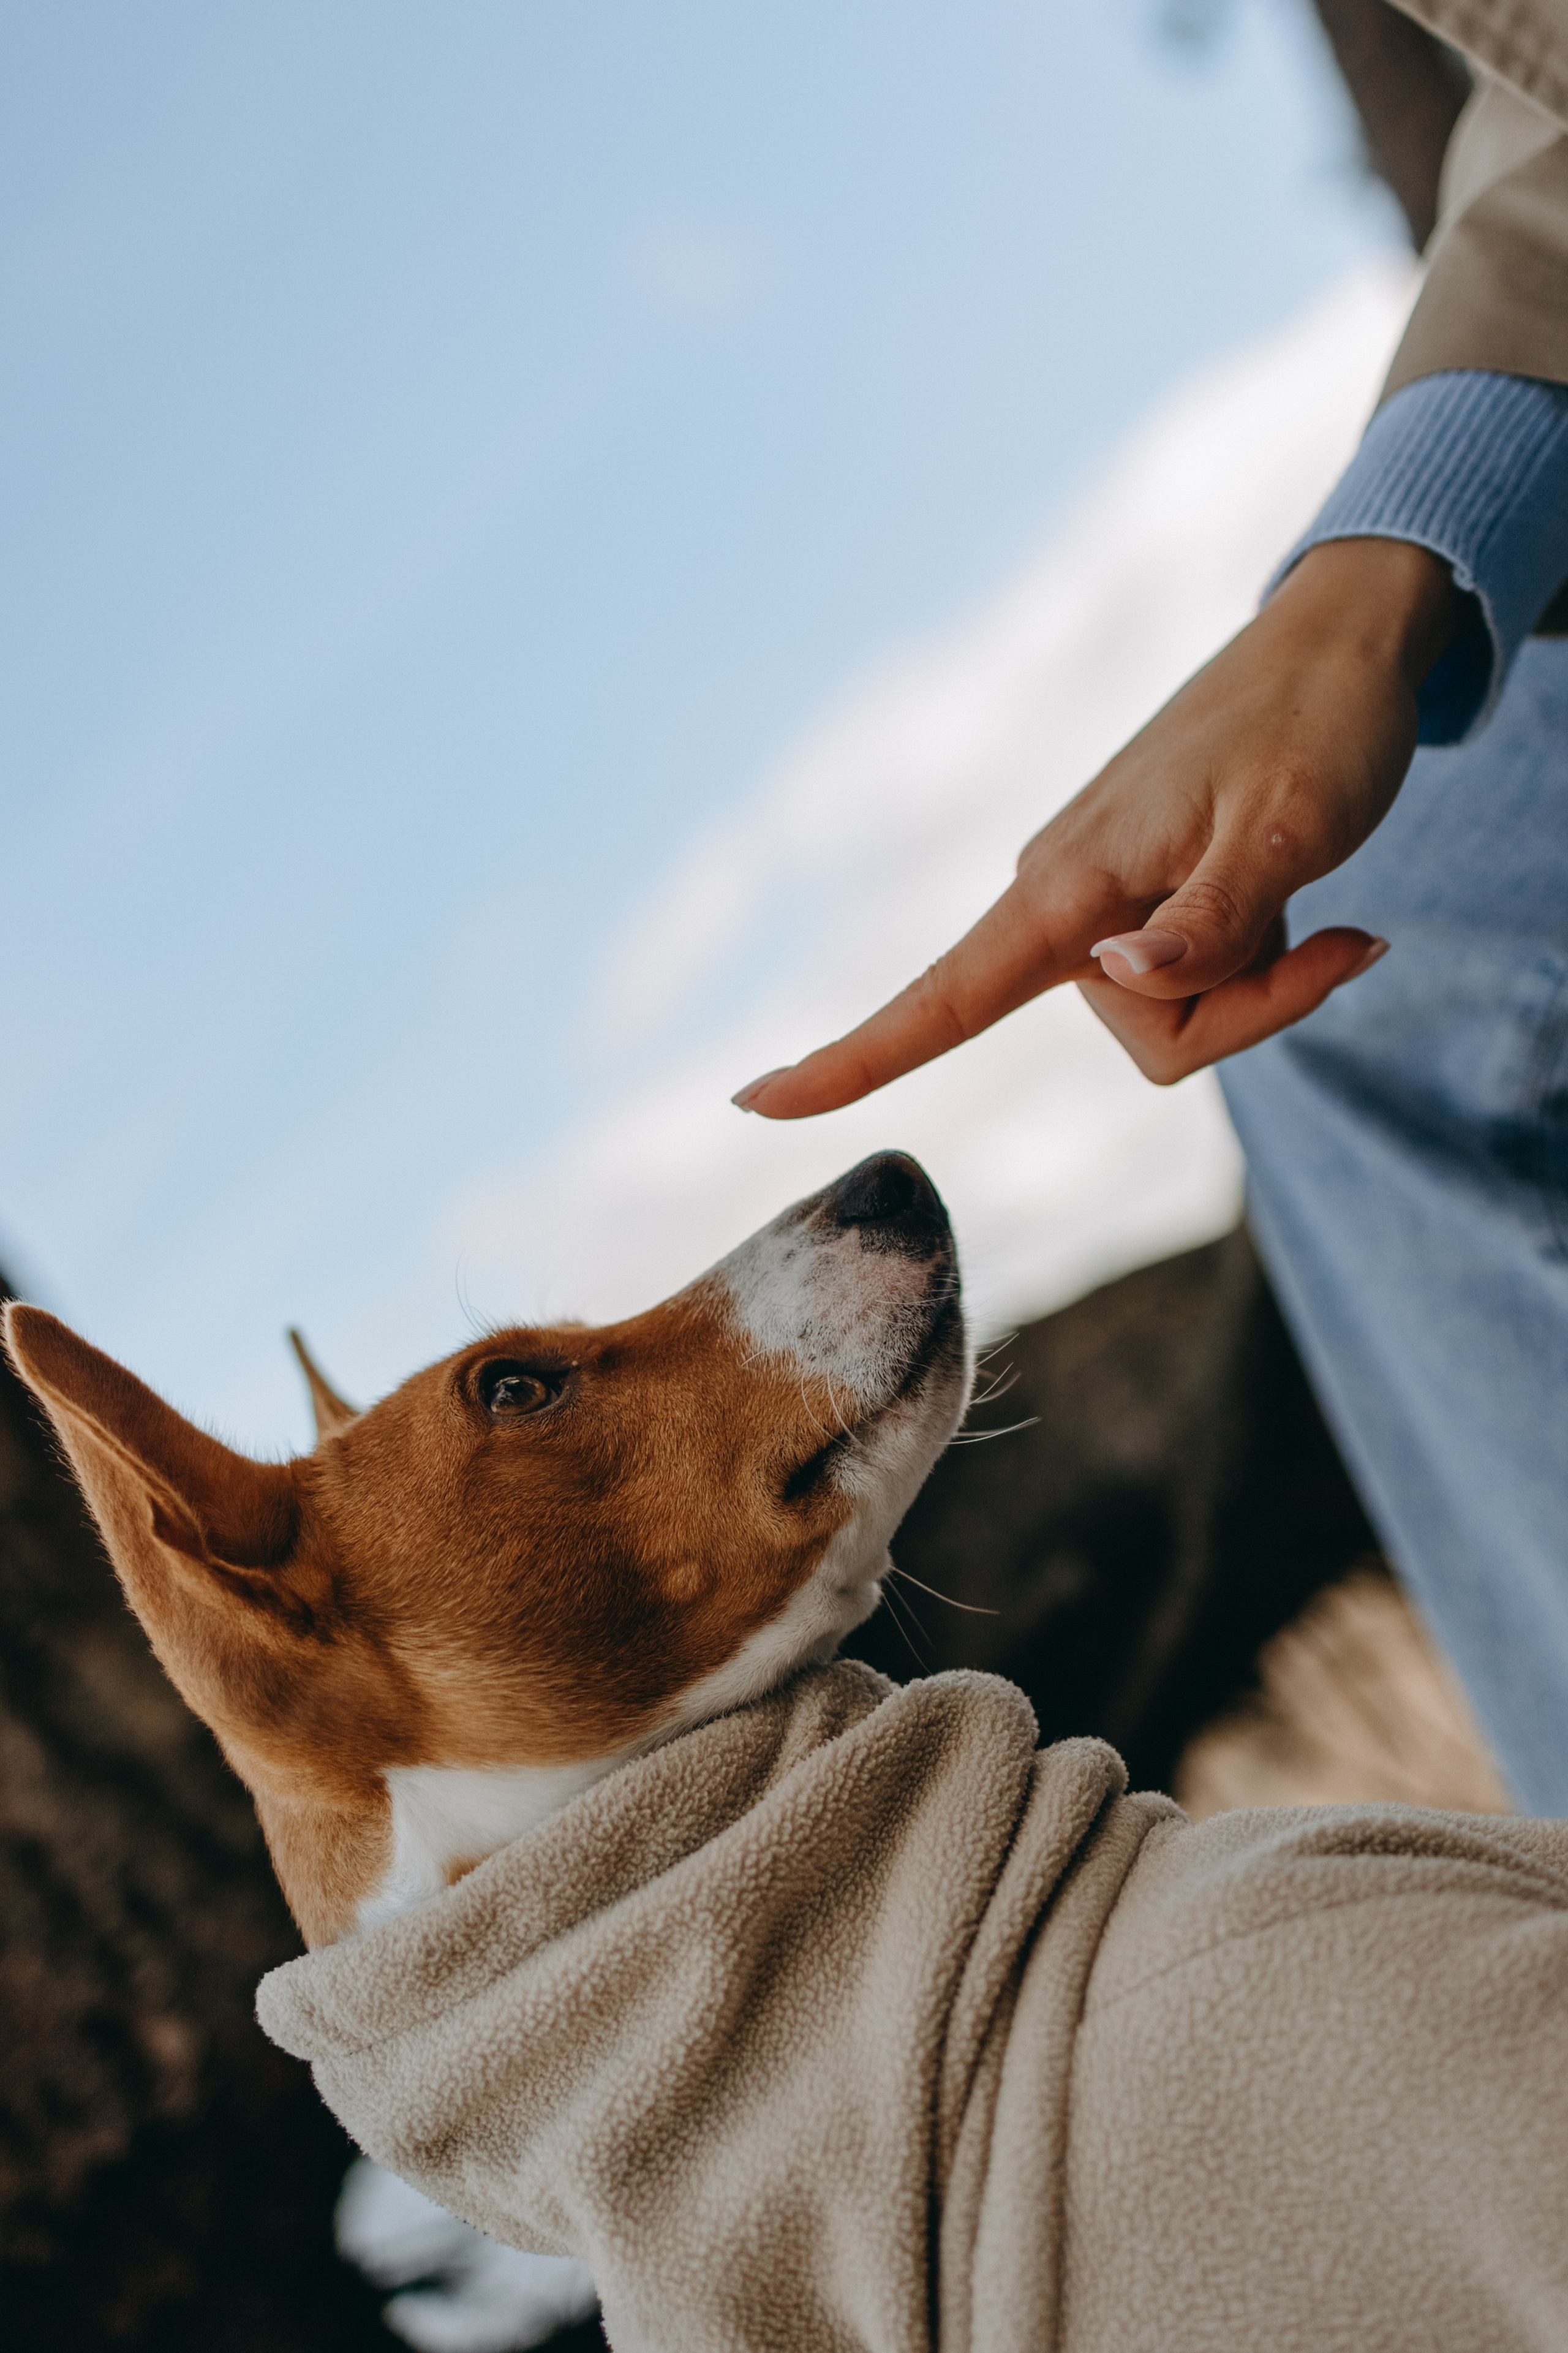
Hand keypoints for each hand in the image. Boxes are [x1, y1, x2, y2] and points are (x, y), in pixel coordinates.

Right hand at [732, 537, 1460, 1113]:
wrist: (1342, 642)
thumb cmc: (1317, 724)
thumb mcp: (1287, 831)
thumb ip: (1207, 926)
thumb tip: (1118, 982)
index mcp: (1069, 885)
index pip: (941, 998)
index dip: (849, 1061)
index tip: (755, 1102)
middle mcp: (1068, 902)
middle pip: (1150, 1034)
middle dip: (1251, 1008)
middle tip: (1337, 937)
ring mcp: (1106, 905)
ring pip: (1182, 1016)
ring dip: (1266, 979)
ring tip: (1309, 892)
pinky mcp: (1144, 904)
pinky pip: (1198, 982)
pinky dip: (1267, 959)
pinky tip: (1309, 898)